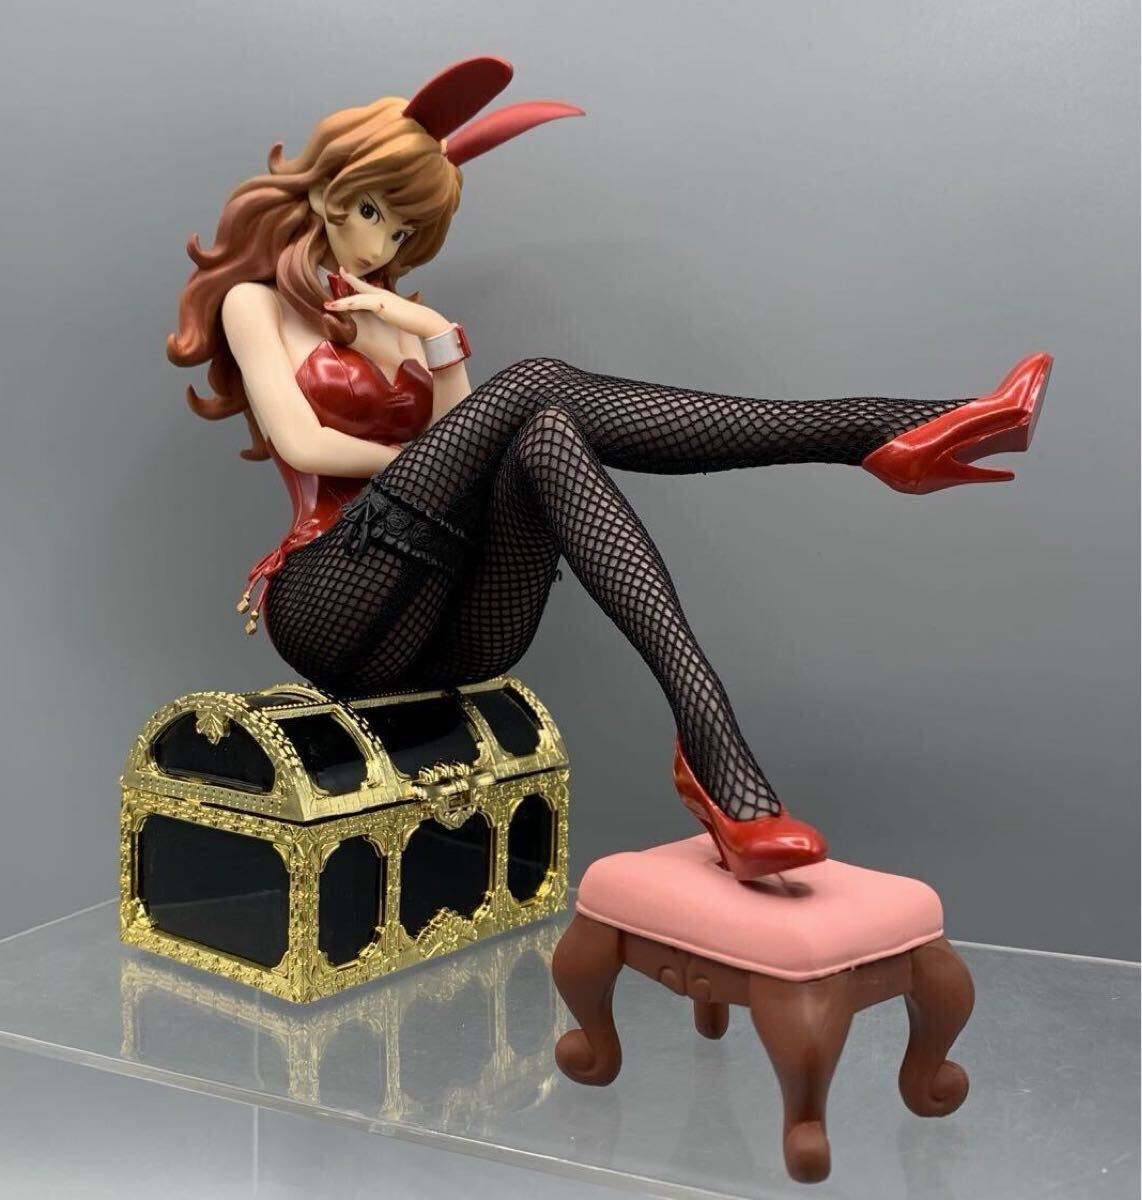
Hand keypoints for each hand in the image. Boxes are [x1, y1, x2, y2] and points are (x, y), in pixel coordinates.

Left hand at [323, 269, 453, 338]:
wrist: (426, 321)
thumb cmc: (416, 321)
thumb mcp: (399, 316)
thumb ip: (391, 313)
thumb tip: (386, 314)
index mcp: (386, 297)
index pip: (368, 287)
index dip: (356, 280)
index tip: (346, 272)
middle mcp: (383, 295)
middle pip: (361, 287)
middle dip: (349, 280)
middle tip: (338, 272)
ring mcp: (382, 299)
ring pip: (357, 297)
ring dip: (341, 302)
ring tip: (328, 305)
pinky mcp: (381, 305)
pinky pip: (360, 304)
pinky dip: (348, 305)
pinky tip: (339, 307)